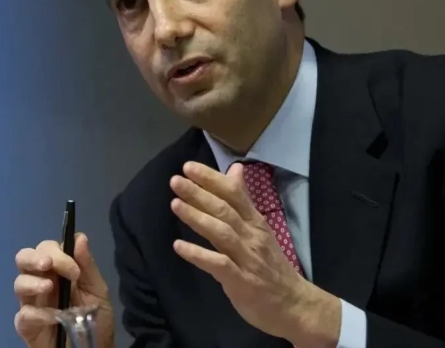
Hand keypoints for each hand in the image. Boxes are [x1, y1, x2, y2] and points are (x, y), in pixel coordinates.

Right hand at [13, 233, 114, 347]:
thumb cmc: (96, 319)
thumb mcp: (97, 290)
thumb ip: (87, 265)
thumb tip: (79, 237)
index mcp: (57, 271)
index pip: (46, 249)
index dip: (57, 253)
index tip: (74, 270)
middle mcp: (40, 282)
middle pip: (24, 258)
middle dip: (33, 258)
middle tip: (47, 264)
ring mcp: (32, 303)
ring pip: (19, 283)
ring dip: (32, 282)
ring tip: (49, 289)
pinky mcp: (27, 326)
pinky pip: (23, 314)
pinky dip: (37, 313)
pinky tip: (53, 317)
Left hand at [170, 162, 340, 346]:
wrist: (296, 305)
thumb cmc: (271, 265)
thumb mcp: (259, 228)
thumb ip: (243, 200)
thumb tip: (235, 168)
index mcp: (255, 222)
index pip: (234, 194)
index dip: (211, 179)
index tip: (188, 166)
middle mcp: (251, 236)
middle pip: (224, 210)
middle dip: (199, 193)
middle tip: (175, 180)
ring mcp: (247, 259)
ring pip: (221, 233)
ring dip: (197, 217)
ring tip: (175, 204)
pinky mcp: (241, 282)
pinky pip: (219, 265)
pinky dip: (198, 254)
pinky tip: (178, 247)